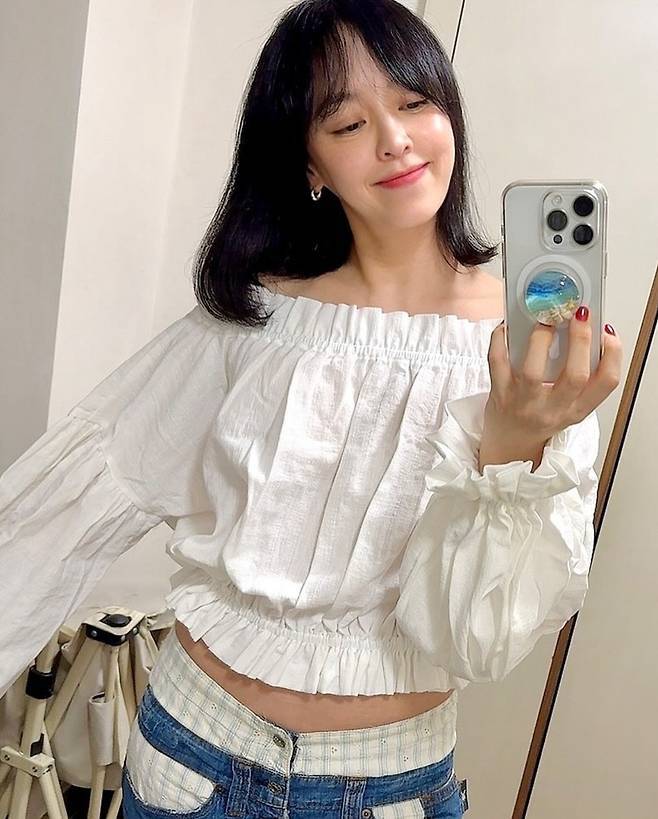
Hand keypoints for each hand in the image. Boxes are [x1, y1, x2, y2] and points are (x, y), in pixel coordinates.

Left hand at [478, 307, 622, 470]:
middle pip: (575, 376)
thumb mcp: (569, 405)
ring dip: (541, 339)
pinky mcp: (499, 394)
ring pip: (533, 371)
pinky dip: (501, 340)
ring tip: (545, 321)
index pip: (606, 384)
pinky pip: (497, 362)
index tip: (608, 332)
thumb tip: (582, 331)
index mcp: (576, 409)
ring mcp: (524, 403)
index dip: (613, 355)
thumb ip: (578, 377)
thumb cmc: (540, 417)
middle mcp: (552, 409)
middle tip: (580, 315)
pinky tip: (507, 327)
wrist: (509, 444)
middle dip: (580, 341)